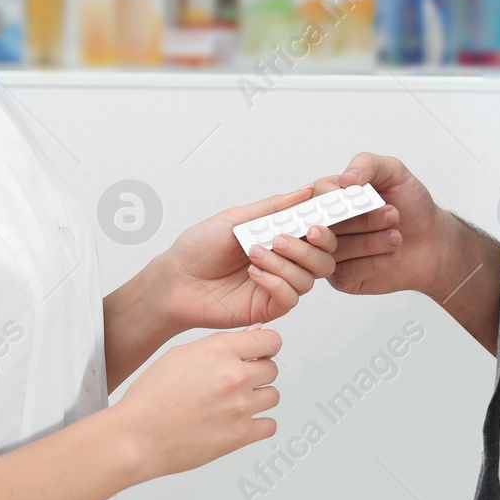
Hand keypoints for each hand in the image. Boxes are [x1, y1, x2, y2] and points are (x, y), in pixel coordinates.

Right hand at [114, 327, 280, 479]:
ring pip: (273, 396)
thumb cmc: (150, 398)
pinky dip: (258, 424)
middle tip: (238, 382)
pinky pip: (269, 425)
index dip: (266, 346)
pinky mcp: (240, 435)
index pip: (270, 340)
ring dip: (258, 399)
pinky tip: (239, 422)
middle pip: (272, 369)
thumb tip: (253, 335)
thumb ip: (220, 344)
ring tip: (233, 404)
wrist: (136, 437)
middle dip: (258, 374)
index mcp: (218, 350)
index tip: (262, 353)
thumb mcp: (180, 355)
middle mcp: (233, 375)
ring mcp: (239, 406)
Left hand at [158, 184, 338, 331]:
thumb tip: (305, 191)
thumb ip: (274, 208)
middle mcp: (284, 263)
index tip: (315, 221)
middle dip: (308, 248)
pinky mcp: (268, 308)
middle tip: (281, 238)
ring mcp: (278, 286)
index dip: (324, 228)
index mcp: (280, 239)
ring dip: (283, 263)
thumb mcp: (236, 219)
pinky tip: (253, 273)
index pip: (318, 235)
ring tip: (254, 253)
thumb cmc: (199, 248)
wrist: (175, 279)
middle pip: (324, 260)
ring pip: (308, 279)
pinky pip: (290, 298)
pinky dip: (275, 282)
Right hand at [315, 153, 458, 298]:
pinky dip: (373, 263)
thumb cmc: (411, 205)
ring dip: (371, 242)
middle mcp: (327, 223)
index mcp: (333, 195)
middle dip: (362, 221)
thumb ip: (368, 165)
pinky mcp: (342, 277)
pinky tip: (392, 255)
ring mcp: (331, 251)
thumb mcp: (394, 173)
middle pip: (324, 224)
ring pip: (335, 250)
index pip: (317, 195)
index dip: (336, 200)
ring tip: (397, 236)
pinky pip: (345, 273)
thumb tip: (344, 179)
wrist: (433, 241)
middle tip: (393, 215)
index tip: (360, 200)